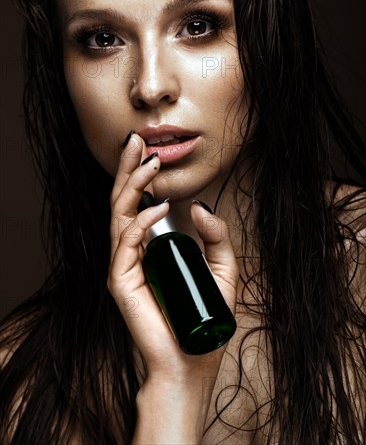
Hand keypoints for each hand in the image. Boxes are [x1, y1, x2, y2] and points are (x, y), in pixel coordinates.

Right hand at [107, 132, 238, 441]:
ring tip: (148, 163)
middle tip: (135, 140)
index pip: (137, 203)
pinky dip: (141, 222)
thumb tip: (198, 206)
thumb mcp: (222, 269)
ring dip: (133, 186)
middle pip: (123, 202)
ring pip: (120, 215)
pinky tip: (158, 208)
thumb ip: (216, 237)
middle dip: (128, 169)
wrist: (190, 361)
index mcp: (150, 247)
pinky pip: (127, 243)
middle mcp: (132, 252)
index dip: (139, 175)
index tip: (147, 148)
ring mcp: (125, 266)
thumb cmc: (203, 318)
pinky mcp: (122, 281)